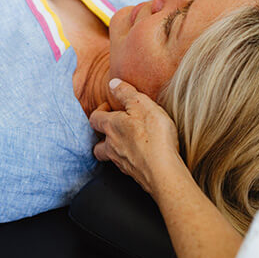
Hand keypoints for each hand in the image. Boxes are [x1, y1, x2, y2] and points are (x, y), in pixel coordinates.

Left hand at [89, 79, 179, 195]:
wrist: (163, 170)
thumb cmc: (154, 135)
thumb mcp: (142, 104)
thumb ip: (126, 93)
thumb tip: (112, 83)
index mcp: (111, 126)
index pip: (95, 118)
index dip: (100, 110)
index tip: (109, 106)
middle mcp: (112, 146)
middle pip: (97, 143)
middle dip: (101, 136)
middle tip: (112, 128)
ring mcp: (121, 162)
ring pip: (109, 157)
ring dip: (113, 150)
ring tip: (125, 144)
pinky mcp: (133, 174)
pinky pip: (124, 166)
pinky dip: (128, 160)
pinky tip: (140, 156)